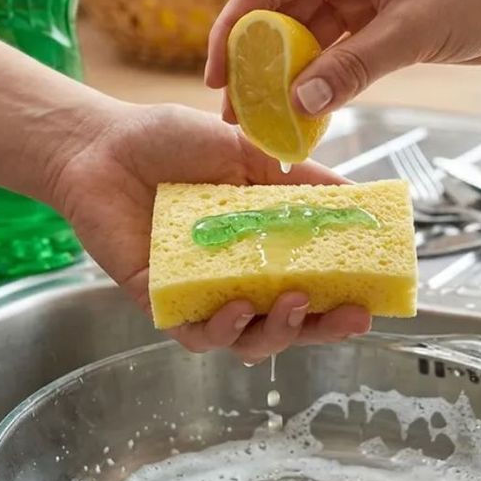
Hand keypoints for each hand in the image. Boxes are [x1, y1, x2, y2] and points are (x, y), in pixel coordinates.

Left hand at [50, 103, 371, 362]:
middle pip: (291, 321)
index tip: (378, 294)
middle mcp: (238, 274)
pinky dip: (219, 328)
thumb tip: (354, 193)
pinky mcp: (162, 302)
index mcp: (264, 242)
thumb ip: (297, 176)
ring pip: (249, 339)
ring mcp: (201, 291)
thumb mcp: (246, 149)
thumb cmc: (171, 142)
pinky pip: (196, 334)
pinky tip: (232, 308)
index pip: (315, 280)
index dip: (347, 293)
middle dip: (325, 327)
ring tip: (291, 302)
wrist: (102, 144)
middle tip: (352, 315)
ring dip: (278, 331)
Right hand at [205, 0, 480, 118]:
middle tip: (235, 107)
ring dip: (288, 76)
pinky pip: (337, 51)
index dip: (235, 28)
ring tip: (265, 119)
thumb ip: (353, 67)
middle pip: (282, 12)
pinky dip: (322, 80)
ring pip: (308, 36)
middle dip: (257, 61)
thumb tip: (299, 103)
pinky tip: (306, 110)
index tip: (215, 72)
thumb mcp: (412, 31)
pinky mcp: (381, 17)